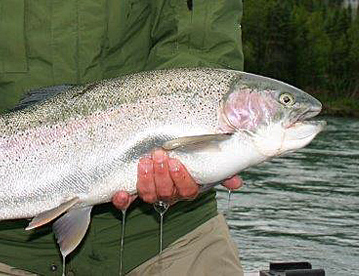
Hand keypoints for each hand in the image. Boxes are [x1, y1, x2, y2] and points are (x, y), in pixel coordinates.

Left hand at [111, 149, 243, 210]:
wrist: (165, 162)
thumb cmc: (188, 163)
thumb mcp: (205, 166)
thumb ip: (221, 172)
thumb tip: (237, 182)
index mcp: (187, 189)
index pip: (187, 189)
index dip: (180, 178)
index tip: (176, 162)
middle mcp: (170, 196)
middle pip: (166, 192)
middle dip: (162, 175)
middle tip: (159, 155)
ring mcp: (152, 195)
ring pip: (149, 195)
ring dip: (145, 180)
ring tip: (145, 161)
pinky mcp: (133, 195)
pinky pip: (126, 204)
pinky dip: (122, 200)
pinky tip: (120, 193)